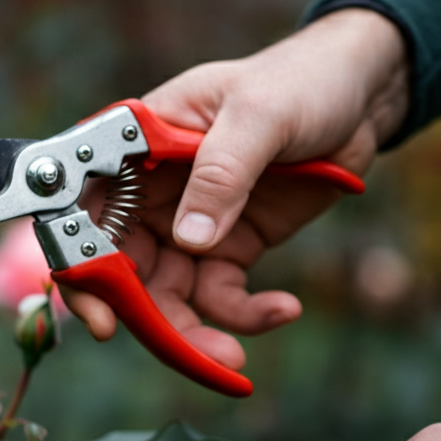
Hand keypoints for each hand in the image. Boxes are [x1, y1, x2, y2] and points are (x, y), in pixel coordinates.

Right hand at [64, 8, 409, 365]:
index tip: (100, 318)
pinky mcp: (230, 245)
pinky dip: (245, 315)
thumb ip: (222, 173)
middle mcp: (152, 191)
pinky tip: (285, 308)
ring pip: (169, 295)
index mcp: (137, 147)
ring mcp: (191, 221)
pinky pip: (220, 296)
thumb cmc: (299, 83)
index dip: (82, 265)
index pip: (85, 209)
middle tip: (191, 354)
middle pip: (124, 268)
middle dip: (149, 318)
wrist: (358, 97)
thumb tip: (190, 240)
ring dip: (196, 333)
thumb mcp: (259, 116)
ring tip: (234, 358)